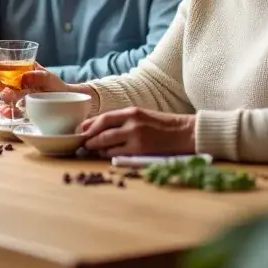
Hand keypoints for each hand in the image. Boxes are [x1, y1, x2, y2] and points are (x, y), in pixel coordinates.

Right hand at [0, 61, 73, 120]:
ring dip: (3, 96)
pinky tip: (7, 112)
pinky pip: (8, 109)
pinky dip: (5, 111)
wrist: (65, 101)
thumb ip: (38, 75)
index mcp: (19, 70)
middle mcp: (14, 82)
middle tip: (2, 87)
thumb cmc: (56, 86)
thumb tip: (24, 76)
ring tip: (10, 97)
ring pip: (2, 95)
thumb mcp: (49, 77)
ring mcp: (15, 96)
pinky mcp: (18, 108)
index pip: (1, 65)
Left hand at [77, 107, 196, 156]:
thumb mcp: (141, 115)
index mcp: (131, 112)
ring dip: (97, 148)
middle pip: (102, 132)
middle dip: (89, 138)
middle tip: (82, 143)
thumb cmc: (162, 125)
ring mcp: (136, 139)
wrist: (185, 134)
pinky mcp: (140, 152)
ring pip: (107, 145)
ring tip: (92, 149)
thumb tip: (101, 127)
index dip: (90, 125)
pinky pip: (117, 155)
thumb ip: (123, 120)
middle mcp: (132, 124)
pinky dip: (109, 155)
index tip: (82, 130)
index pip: (104, 118)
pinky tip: (105, 155)